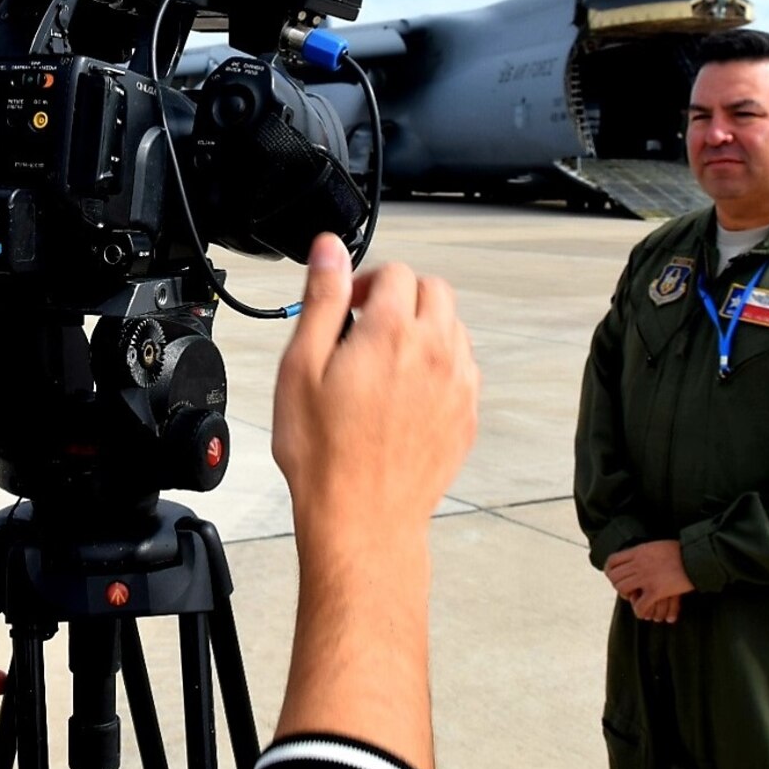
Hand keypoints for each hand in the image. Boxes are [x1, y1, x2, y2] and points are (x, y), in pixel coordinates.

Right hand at [269, 234, 477, 768]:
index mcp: (392, 331)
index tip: (344, 308)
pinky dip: (438, 364)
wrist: (363, 519)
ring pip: (453, 327)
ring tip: (382, 362)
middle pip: (433, 290)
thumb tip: (329, 249)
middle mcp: (436, 350)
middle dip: (399, 296)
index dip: (365, 281)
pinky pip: (463, 368)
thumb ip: (322, 300)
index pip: (396, 272)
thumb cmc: (324, 454)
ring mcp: (458, 384)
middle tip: (363, 327)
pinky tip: (404, 393)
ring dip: (422, 327)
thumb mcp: (301, 367)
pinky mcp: (468, 415)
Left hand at [606, 541, 693, 618]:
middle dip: (617, 585)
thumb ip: (643, 552)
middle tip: (627, 590)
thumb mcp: (656, 546)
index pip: (612, 561)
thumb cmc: (681, 552)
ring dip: (626, 596)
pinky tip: (644, 611)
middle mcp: (639, 563)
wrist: (697, 558)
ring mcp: (646, 577)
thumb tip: (635, 556)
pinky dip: (639, 610)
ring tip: (635, 598)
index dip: (610, 571)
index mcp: (638, 551)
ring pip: (622, 589)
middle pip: (614, 576)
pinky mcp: (657, 590)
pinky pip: (639, 605)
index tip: (616, 577)